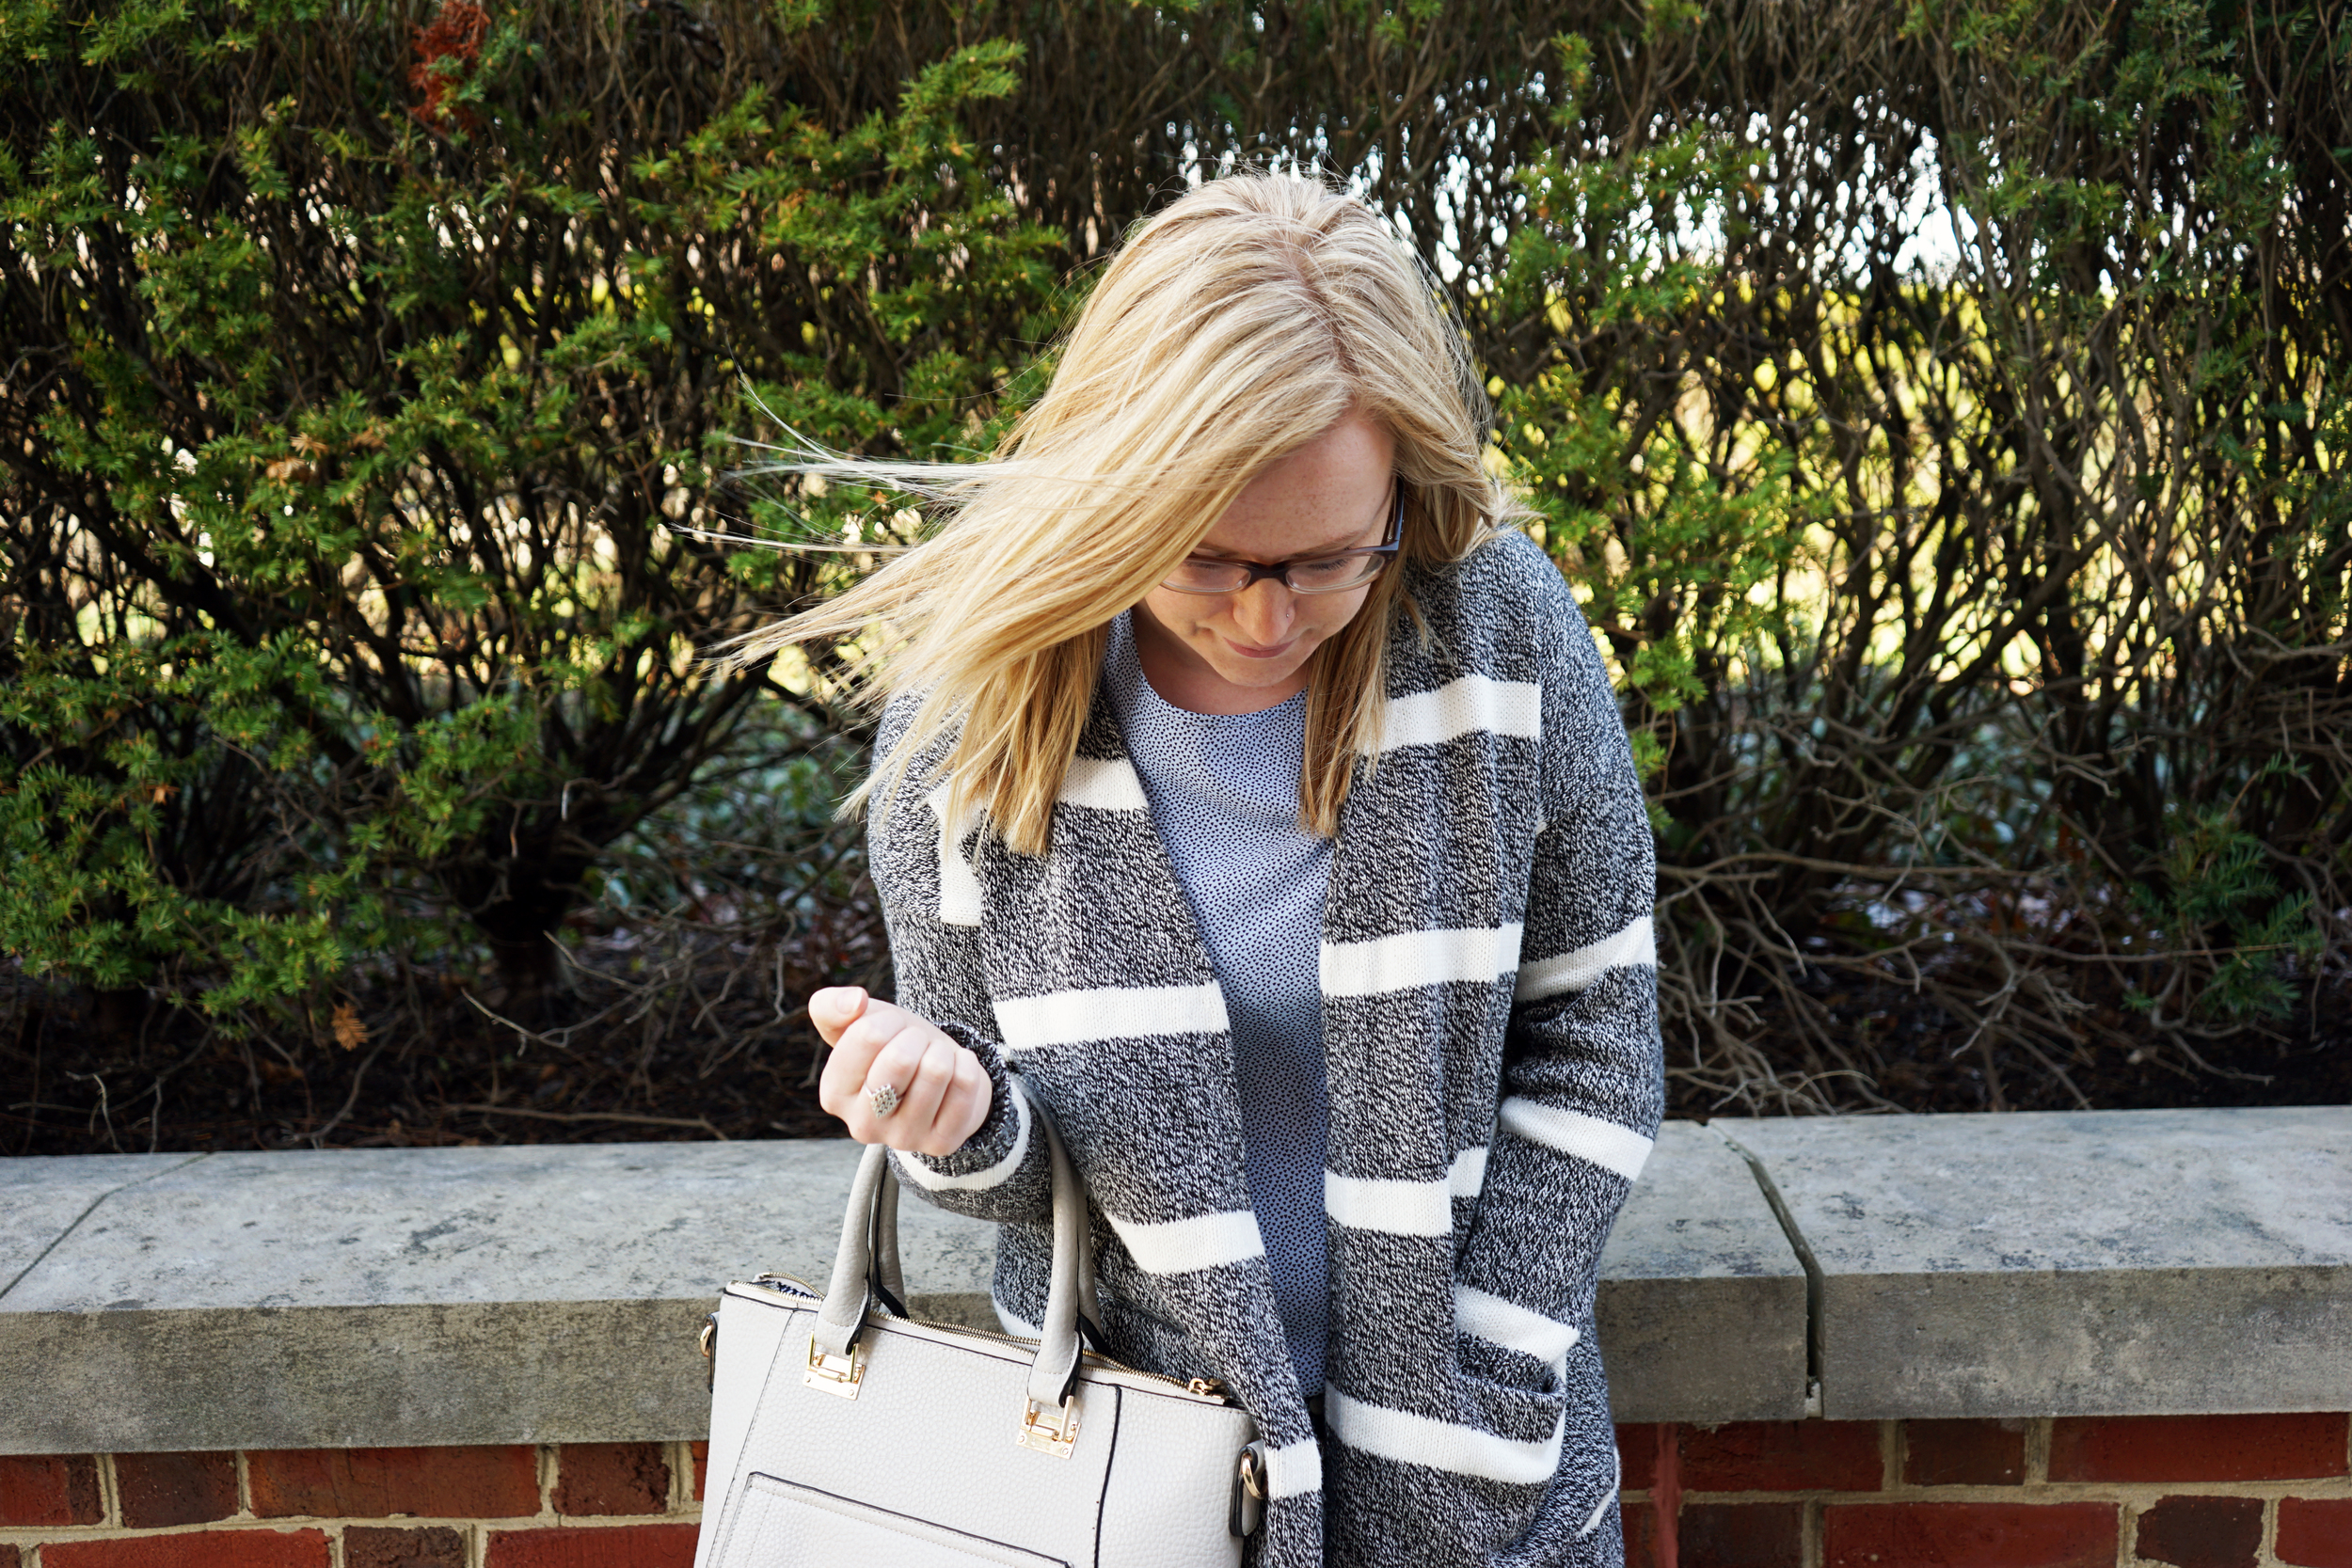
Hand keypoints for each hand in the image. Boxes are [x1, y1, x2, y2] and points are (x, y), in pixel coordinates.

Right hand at [810, 986, 992, 1156]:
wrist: (932, 1073)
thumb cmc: (889, 1046)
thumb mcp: (857, 1021)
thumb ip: (832, 1006)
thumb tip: (855, 1001)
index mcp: (834, 1095)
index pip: (868, 1036)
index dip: (888, 1021)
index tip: (892, 1030)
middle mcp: (862, 1125)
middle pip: (901, 1059)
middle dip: (916, 1037)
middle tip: (916, 1045)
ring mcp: (903, 1138)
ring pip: (936, 1071)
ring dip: (942, 1051)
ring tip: (934, 1058)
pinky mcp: (941, 1143)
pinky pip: (966, 1086)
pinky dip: (966, 1065)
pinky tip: (956, 1071)